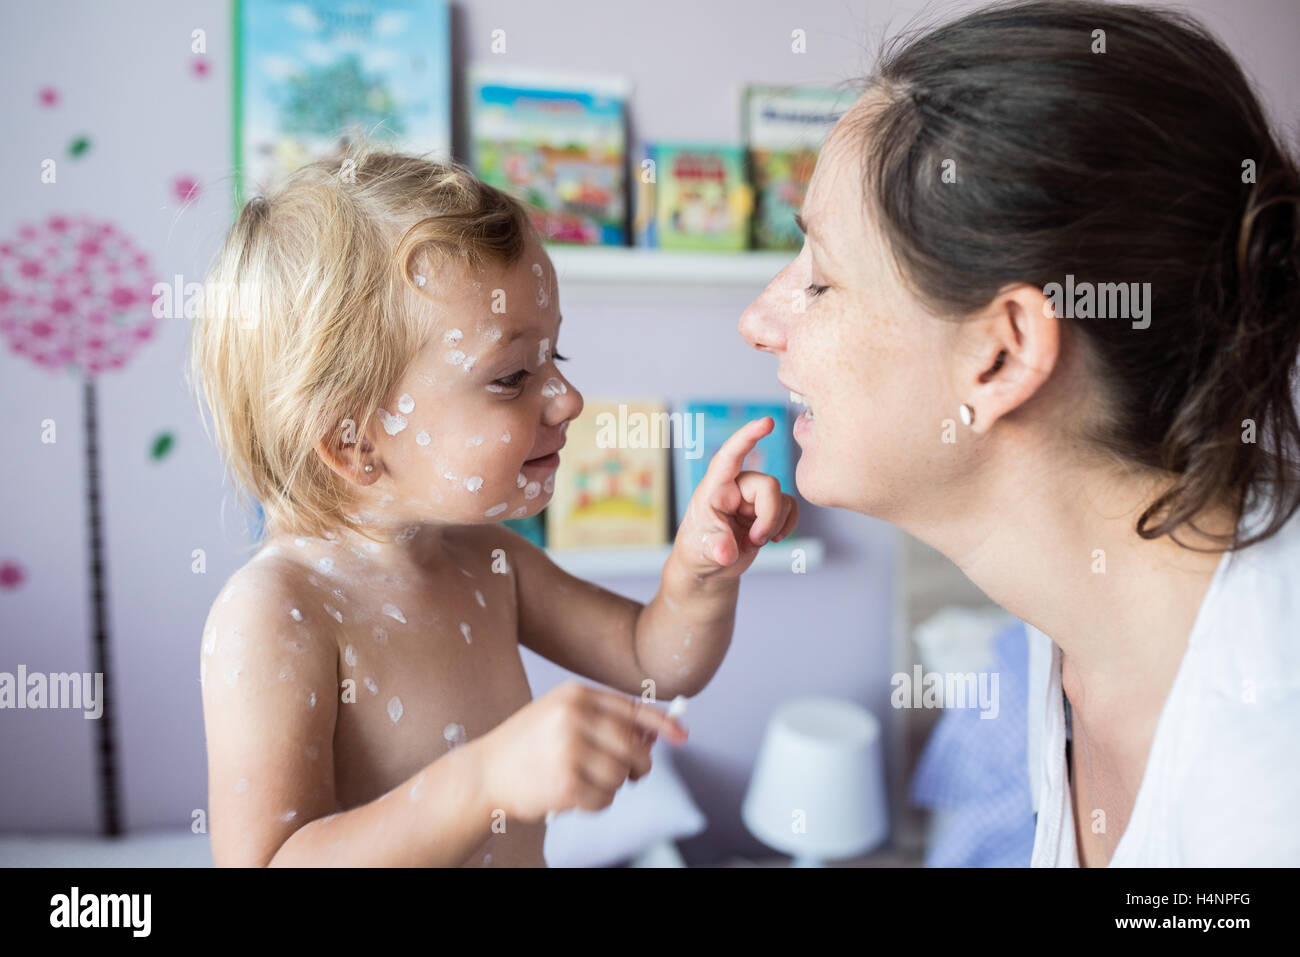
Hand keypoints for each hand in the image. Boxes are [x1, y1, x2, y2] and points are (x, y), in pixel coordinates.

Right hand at [478, 682, 687, 823]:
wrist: (484, 772)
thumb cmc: (527, 744)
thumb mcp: (560, 715)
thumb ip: (604, 720)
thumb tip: (654, 734)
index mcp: (575, 695)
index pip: (632, 708)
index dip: (662, 723)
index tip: (682, 736)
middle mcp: (573, 718)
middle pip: (634, 746)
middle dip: (639, 765)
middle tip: (632, 774)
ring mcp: (568, 750)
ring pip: (622, 775)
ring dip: (614, 785)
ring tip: (588, 782)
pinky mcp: (565, 783)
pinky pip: (605, 799)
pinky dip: (597, 803)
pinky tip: (576, 795)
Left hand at [673, 417, 798, 577]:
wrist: (707, 565)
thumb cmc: (697, 548)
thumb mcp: (701, 550)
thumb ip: (716, 547)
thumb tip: (726, 553)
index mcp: (715, 487)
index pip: (730, 456)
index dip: (747, 437)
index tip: (767, 422)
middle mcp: (736, 486)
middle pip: (769, 485)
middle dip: (768, 517)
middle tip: (753, 541)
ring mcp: (753, 496)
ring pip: (782, 499)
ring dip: (773, 526)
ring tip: (751, 543)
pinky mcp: (767, 508)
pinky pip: (790, 507)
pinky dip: (787, 526)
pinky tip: (773, 539)